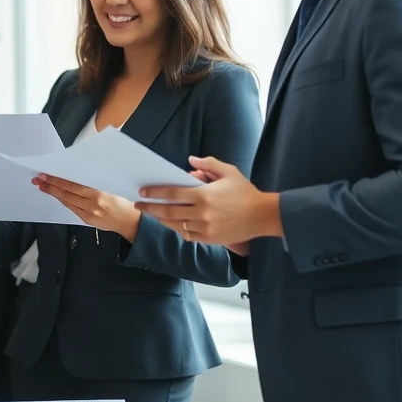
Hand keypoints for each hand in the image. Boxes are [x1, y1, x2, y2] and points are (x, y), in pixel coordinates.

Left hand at [34, 175, 141, 241]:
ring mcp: (89, 213)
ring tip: (42, 186)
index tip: (47, 174)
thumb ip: (94, 181)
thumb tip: (76, 173)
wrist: (130, 221)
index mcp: (99, 192)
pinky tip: (57, 195)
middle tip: (39, 179)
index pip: (73, 184)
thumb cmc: (124, 200)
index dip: (58, 179)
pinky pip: (72, 208)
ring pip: (67, 201)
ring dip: (53, 193)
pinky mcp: (87, 219)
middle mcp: (92, 203)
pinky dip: (63, 200)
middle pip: (66, 193)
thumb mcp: (111, 186)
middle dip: (50, 186)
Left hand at [136, 156, 281, 245]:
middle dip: (150, 208)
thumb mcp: (229, 172)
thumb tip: (189, 162)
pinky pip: (187, 235)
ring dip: (162, 219)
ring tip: (153, 213)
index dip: (154, 193)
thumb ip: (208, 164)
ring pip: (175, 225)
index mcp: (204, 195)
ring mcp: (205, 228)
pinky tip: (173, 224)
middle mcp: (201, 213)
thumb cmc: (245, 192)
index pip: (172, 194)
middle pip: (168, 212)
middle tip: (139, 204)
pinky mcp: (210, 239)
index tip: (142, 192)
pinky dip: (179, 229)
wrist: (263, 216)